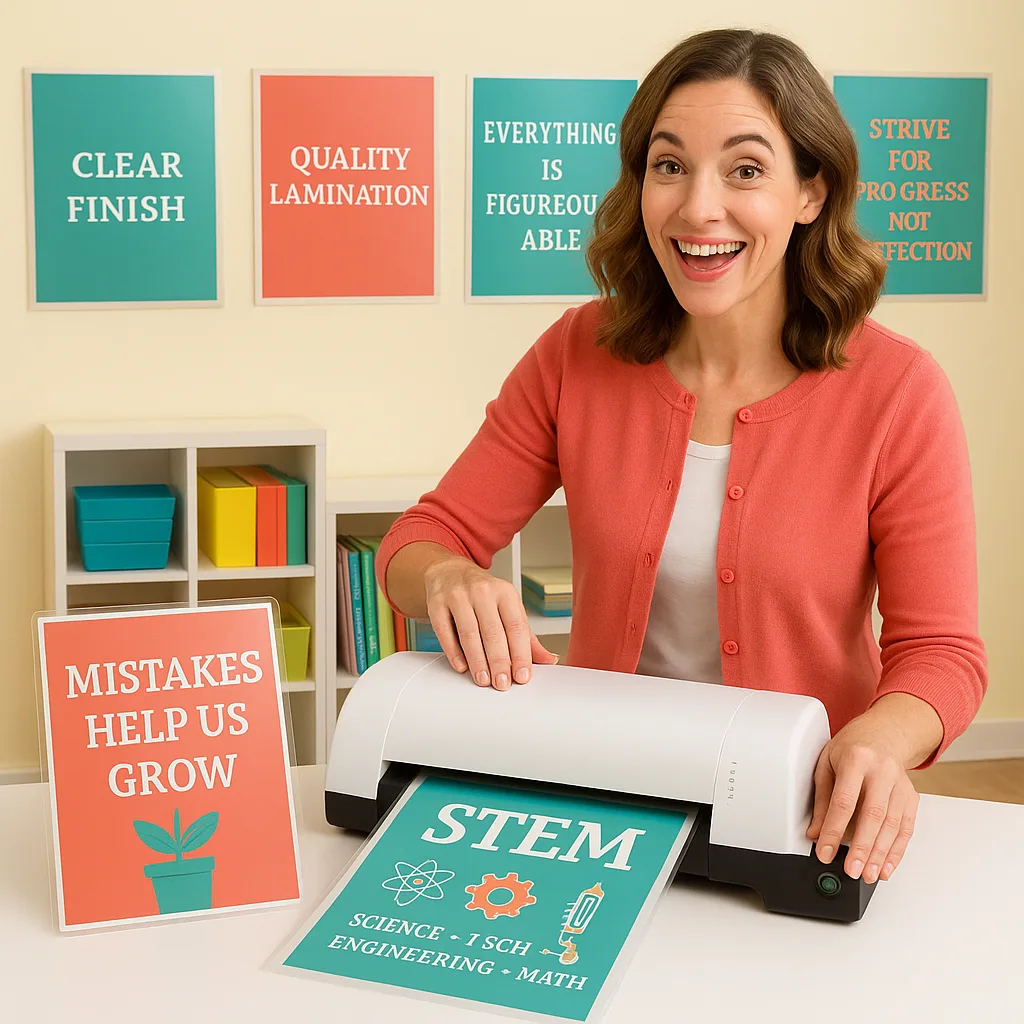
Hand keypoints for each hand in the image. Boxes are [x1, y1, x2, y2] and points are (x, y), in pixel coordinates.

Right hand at [423, 555, 558, 689]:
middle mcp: (483, 591)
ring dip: (477, 660)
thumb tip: (549, 660)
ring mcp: (458, 596)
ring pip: (469, 633)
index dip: (520, 653)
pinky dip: (453, 652)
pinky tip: (462, 667)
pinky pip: (445, 631)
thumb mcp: (508, 608)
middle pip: (493, 631)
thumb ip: (527, 637)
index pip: (516, 626)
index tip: (522, 675)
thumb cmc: (483, 595)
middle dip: (499, 661)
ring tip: (484, 679)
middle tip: (502, 683)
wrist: (449, 572)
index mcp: (505, 592)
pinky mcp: (437, 603)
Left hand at [806, 709, 919, 884]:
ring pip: (893, 825)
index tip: (823, 850)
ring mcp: (901, 784)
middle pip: (873, 815)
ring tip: (868, 874)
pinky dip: (897, 850)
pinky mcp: (911, 796)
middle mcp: (882, 771)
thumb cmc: (852, 747)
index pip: (844, 801)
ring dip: (881, 854)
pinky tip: (887, 866)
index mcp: (857, 759)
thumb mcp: (827, 763)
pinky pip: (906, 828)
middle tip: (852, 870)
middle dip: (862, 847)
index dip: (833, 829)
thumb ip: (822, 799)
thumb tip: (815, 832)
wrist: (884, 733)